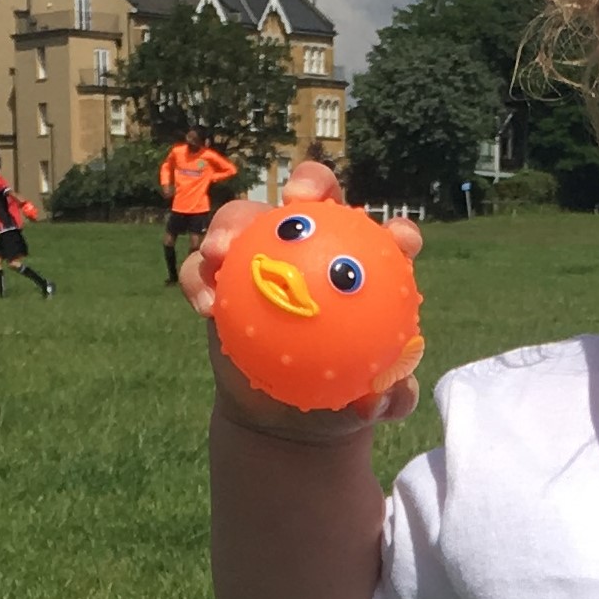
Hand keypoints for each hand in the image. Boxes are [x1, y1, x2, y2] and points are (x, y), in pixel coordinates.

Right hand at [181, 158, 425, 444]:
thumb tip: (384, 399)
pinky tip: (206, 306)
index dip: (397, 233)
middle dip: (310, 183)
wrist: (286, 415)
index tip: (400, 243)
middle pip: (312, 197)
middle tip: (300, 203)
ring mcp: (259, 256)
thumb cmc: (337, 396)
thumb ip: (390, 398)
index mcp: (359, 266)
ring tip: (222, 250)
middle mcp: (309, 247)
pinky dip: (198, 280)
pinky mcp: (218, 276)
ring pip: (243, 219)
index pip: (387, 239)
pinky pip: (200, 270)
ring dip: (231, 224)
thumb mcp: (370, 402)